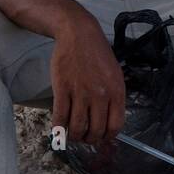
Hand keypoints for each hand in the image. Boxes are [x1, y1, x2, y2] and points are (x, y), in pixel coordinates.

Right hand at [50, 11, 125, 146]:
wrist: (78, 34)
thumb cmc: (97, 54)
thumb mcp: (115, 74)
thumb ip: (114, 97)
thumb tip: (109, 120)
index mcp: (116, 92)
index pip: (115, 126)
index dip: (106, 137)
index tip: (100, 137)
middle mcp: (100, 95)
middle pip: (96, 130)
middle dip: (89, 139)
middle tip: (84, 137)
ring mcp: (81, 92)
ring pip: (77, 127)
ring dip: (74, 136)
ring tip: (72, 134)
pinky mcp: (63, 88)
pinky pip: (60, 116)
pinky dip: (58, 127)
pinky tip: (58, 128)